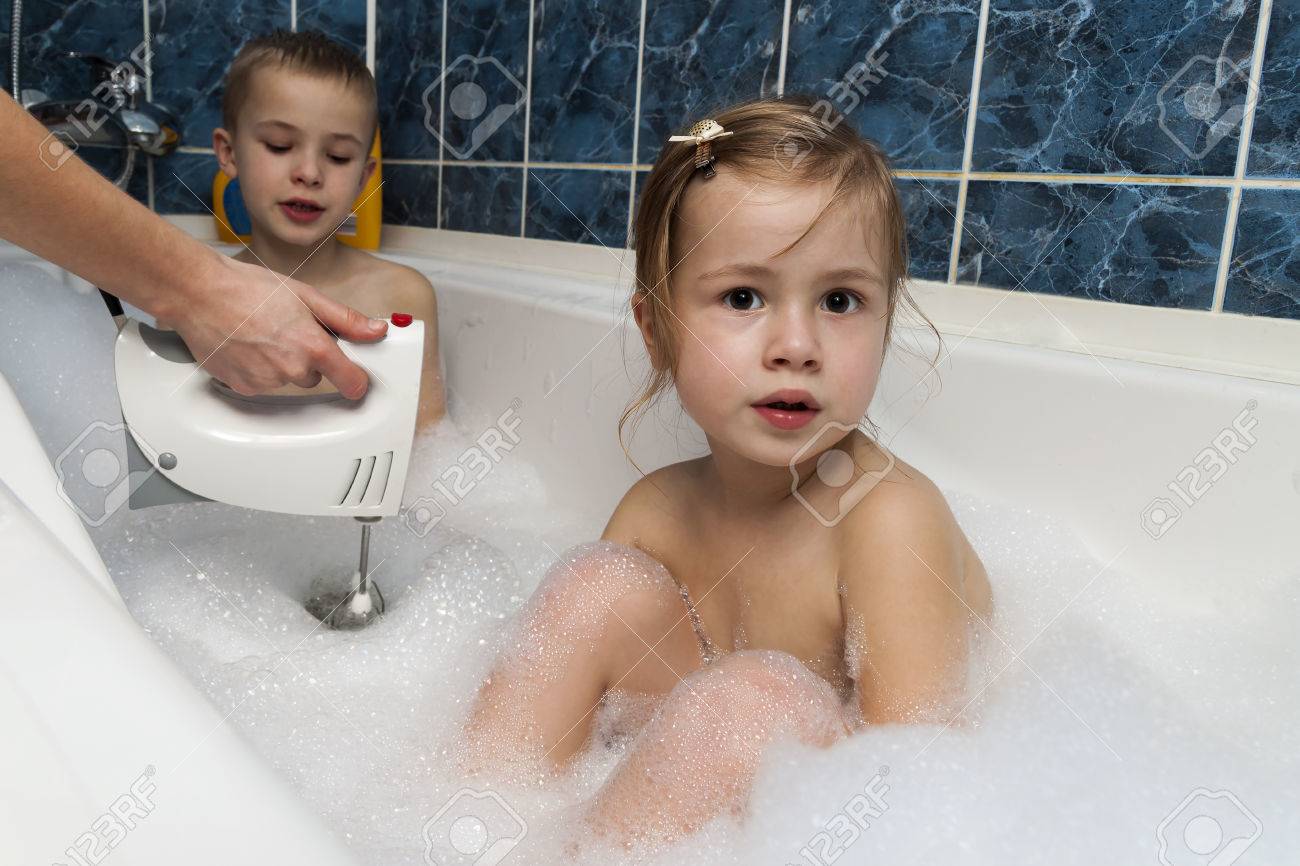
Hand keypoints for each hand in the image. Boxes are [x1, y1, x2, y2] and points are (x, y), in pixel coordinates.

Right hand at [166, 251, 387, 397]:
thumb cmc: (247, 288)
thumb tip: (374, 330)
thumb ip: (344, 319)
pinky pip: (262, 384)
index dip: (356, 379)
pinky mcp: (243, 386)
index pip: (350, 380)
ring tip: (263, 334)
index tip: (356, 379)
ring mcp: (265, 380)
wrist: (200, 293)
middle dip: (308, 358)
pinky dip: (258, 369)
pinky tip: (247, 346)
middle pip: (314, 377)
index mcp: (311, 345)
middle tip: (288, 331)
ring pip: (287, 380)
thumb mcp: (306, 295)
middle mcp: (290, 368)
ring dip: (281, 363)